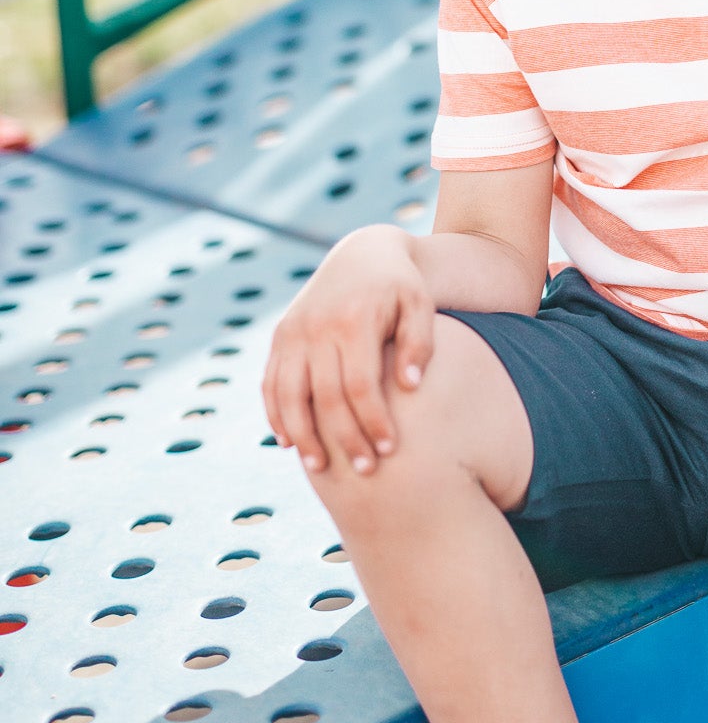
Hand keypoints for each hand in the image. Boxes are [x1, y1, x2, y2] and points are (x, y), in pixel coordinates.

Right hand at [262, 223, 434, 475]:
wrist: (362, 253)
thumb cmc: (400, 286)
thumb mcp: (420, 304)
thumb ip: (420, 342)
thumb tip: (410, 387)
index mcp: (353, 320)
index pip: (360, 385)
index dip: (373, 421)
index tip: (389, 450)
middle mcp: (317, 326)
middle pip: (325, 396)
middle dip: (343, 437)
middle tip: (365, 470)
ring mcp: (293, 331)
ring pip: (289, 394)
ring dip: (302, 434)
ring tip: (319, 466)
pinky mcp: (281, 336)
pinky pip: (271, 382)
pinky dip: (276, 414)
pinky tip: (289, 441)